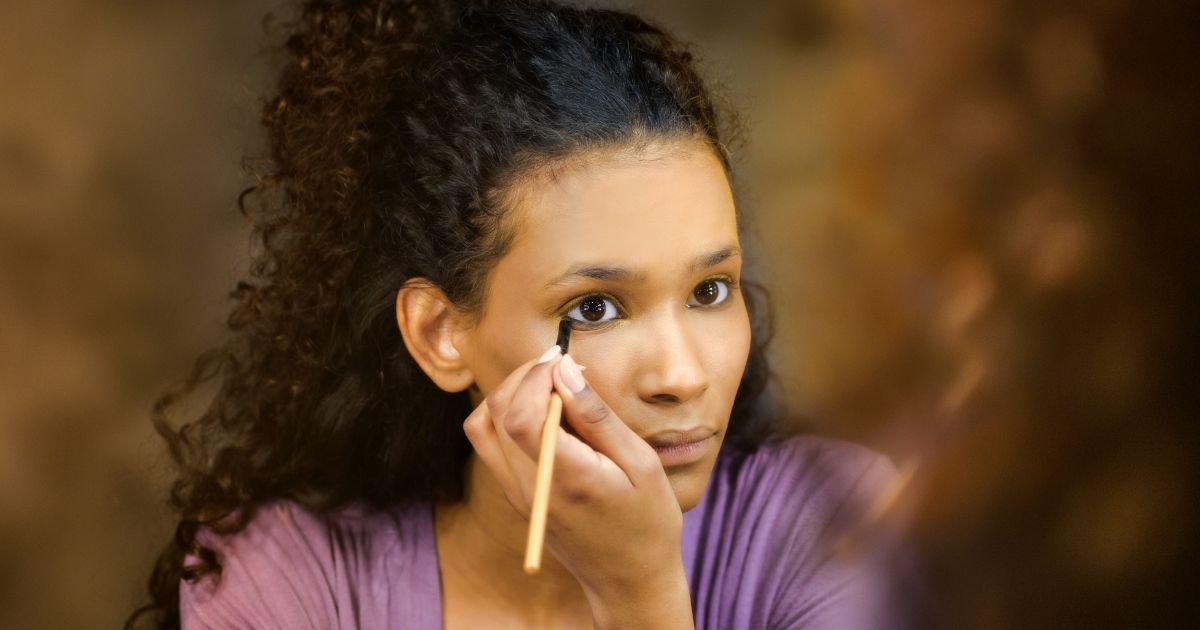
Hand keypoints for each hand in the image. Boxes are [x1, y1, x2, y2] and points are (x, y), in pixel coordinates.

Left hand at [462, 346, 692, 627]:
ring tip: (552, 386)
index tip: (564, 358)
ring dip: (511, 394)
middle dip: (524, 377)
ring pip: (482, 426)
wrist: (630, 579)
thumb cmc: (647, 520)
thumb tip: (564, 370)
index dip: (535, 376)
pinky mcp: (515, 495)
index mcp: (565, 479)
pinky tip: (546, 413)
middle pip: (496, 413)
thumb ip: (597, 416)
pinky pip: (490, 444)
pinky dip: (507, 416)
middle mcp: (529, 487)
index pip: (520, 415)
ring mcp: (516, 494)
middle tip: (562, 366)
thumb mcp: (640, 463)